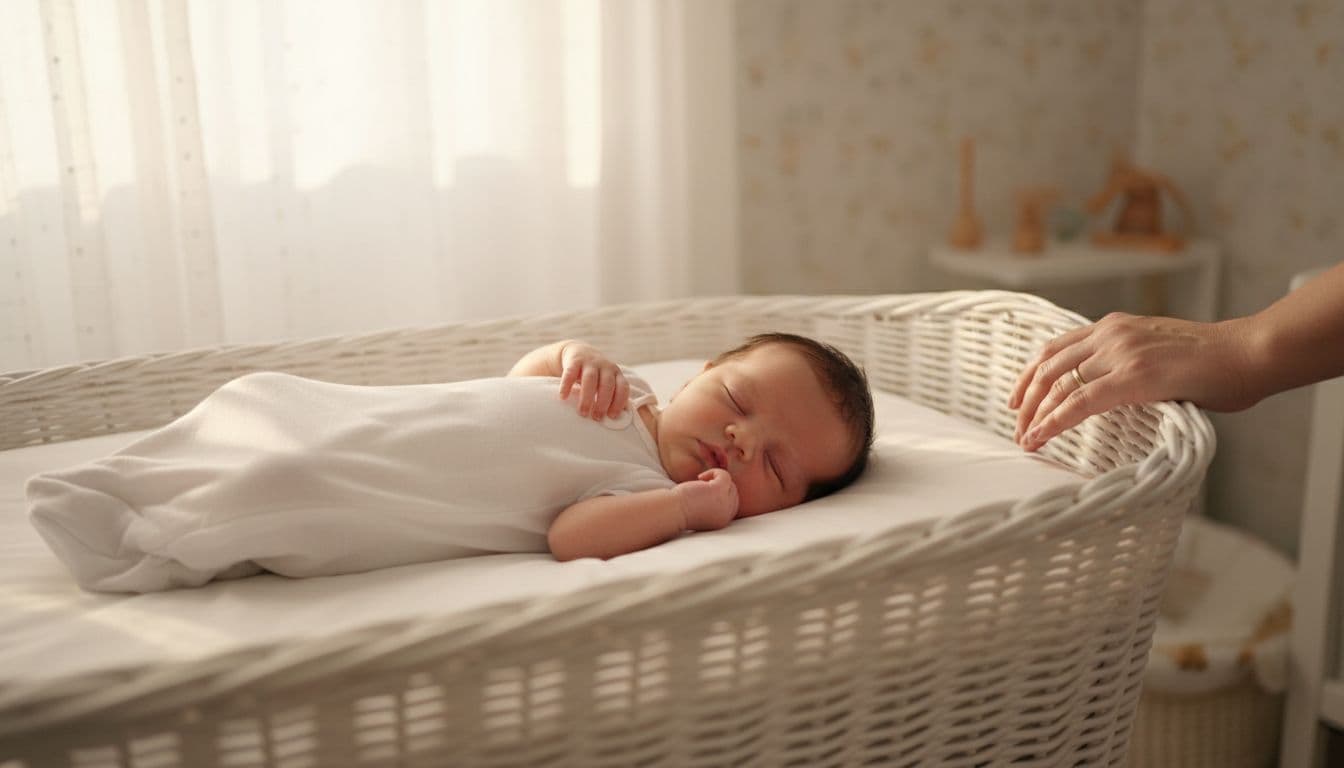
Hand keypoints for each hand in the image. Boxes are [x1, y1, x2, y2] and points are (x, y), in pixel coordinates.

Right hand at [558, 342, 630, 419]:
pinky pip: (570, 372)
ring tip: (582, 413)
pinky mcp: (574, 360)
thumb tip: (615, 421)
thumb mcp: (606, 382)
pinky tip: (563, 397)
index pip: (622, 387)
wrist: (579, 352)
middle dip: (603, 402)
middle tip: (596, 417)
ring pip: (590, 379)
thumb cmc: (596, 376)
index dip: (619, 402)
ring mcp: (590, 362)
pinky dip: (566, 385)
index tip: (612, 417)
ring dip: (587, 397)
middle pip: (607, 384)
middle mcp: (605, 366)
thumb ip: (612, 396)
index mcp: (616, 373)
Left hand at [674, 468, 739, 530]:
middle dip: (719, 487)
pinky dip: (713, 472)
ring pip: (730, 484)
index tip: (704, 493)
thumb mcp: (702, 510)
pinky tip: (699, 478)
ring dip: (716, 480)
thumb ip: (714, 503)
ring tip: (699, 484)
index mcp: (723, 521)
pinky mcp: (719, 491)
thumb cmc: (680, 510)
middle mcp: (727, 515)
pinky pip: (725, 475)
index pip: (732, 504)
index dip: (721, 494)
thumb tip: (720, 486)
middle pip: (733, 493)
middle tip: (701, 488)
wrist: (671, 512)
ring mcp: (725, 503)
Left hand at [1009, 312, 1257, 451]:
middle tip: (1016, 423)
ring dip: (1035, 414)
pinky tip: (1040, 437)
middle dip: (1026, 397)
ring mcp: (1120, 353)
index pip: (1056, 348)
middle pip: (1049, 365)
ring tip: (1025, 438)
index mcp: (1114, 326)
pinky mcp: (1132, 377)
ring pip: (1058, 385)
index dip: (1031, 374)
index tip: (1017, 398)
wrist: (1248, 352)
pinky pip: (1079, 402)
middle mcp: (1110, 334)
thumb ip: (1130, 363)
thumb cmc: (1215, 360)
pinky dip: (1053, 422)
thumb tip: (1114, 389)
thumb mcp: (1159, 351)